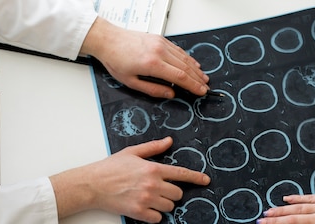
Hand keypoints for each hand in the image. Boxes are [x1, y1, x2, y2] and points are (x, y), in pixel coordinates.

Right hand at [49, 137, 210, 222]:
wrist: (93, 184)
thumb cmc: (111, 167)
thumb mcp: (132, 152)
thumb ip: (153, 148)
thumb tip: (169, 141)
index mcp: (153, 168)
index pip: (181, 174)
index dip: (196, 178)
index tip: (206, 181)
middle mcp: (152, 184)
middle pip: (177, 194)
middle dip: (172, 193)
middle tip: (159, 191)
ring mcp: (146, 199)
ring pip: (169, 207)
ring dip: (164, 205)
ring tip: (150, 199)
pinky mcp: (139, 212)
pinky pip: (158, 218)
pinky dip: (154, 215)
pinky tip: (145, 209)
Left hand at [81, 18, 208, 97]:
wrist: (109, 40)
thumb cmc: (116, 60)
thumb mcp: (131, 82)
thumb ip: (153, 89)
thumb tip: (170, 94)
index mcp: (152, 64)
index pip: (179, 77)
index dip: (193, 85)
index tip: (201, 91)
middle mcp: (159, 51)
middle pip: (185, 67)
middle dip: (197, 79)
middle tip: (205, 87)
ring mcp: (161, 43)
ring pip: (184, 58)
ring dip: (195, 69)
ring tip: (203, 78)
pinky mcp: (160, 39)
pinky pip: (178, 50)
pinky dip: (188, 58)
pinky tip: (193, 65)